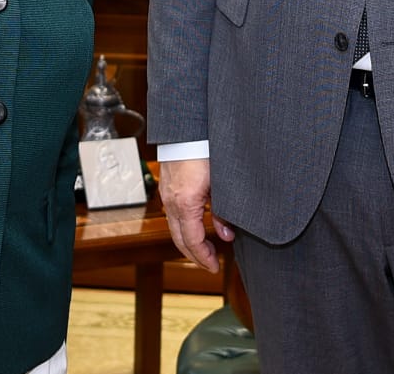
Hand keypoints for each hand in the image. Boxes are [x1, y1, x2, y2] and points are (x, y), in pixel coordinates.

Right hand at [157, 157, 233, 272]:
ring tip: (205, 248)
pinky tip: (197, 225)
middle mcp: (172, 201)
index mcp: (186, 203)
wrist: (187, 127)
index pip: (192, 241)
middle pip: (180, 239)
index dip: (204, 258)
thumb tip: (227, 234)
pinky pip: (173, 214)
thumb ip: (223, 211)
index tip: (215, 267)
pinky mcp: (167, 186)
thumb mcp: (221, 183)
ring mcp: (167, 194)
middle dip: (195, 256)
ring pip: (175, 227)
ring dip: (189, 242)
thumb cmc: (205, 150)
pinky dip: (184, 226)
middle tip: (210, 264)